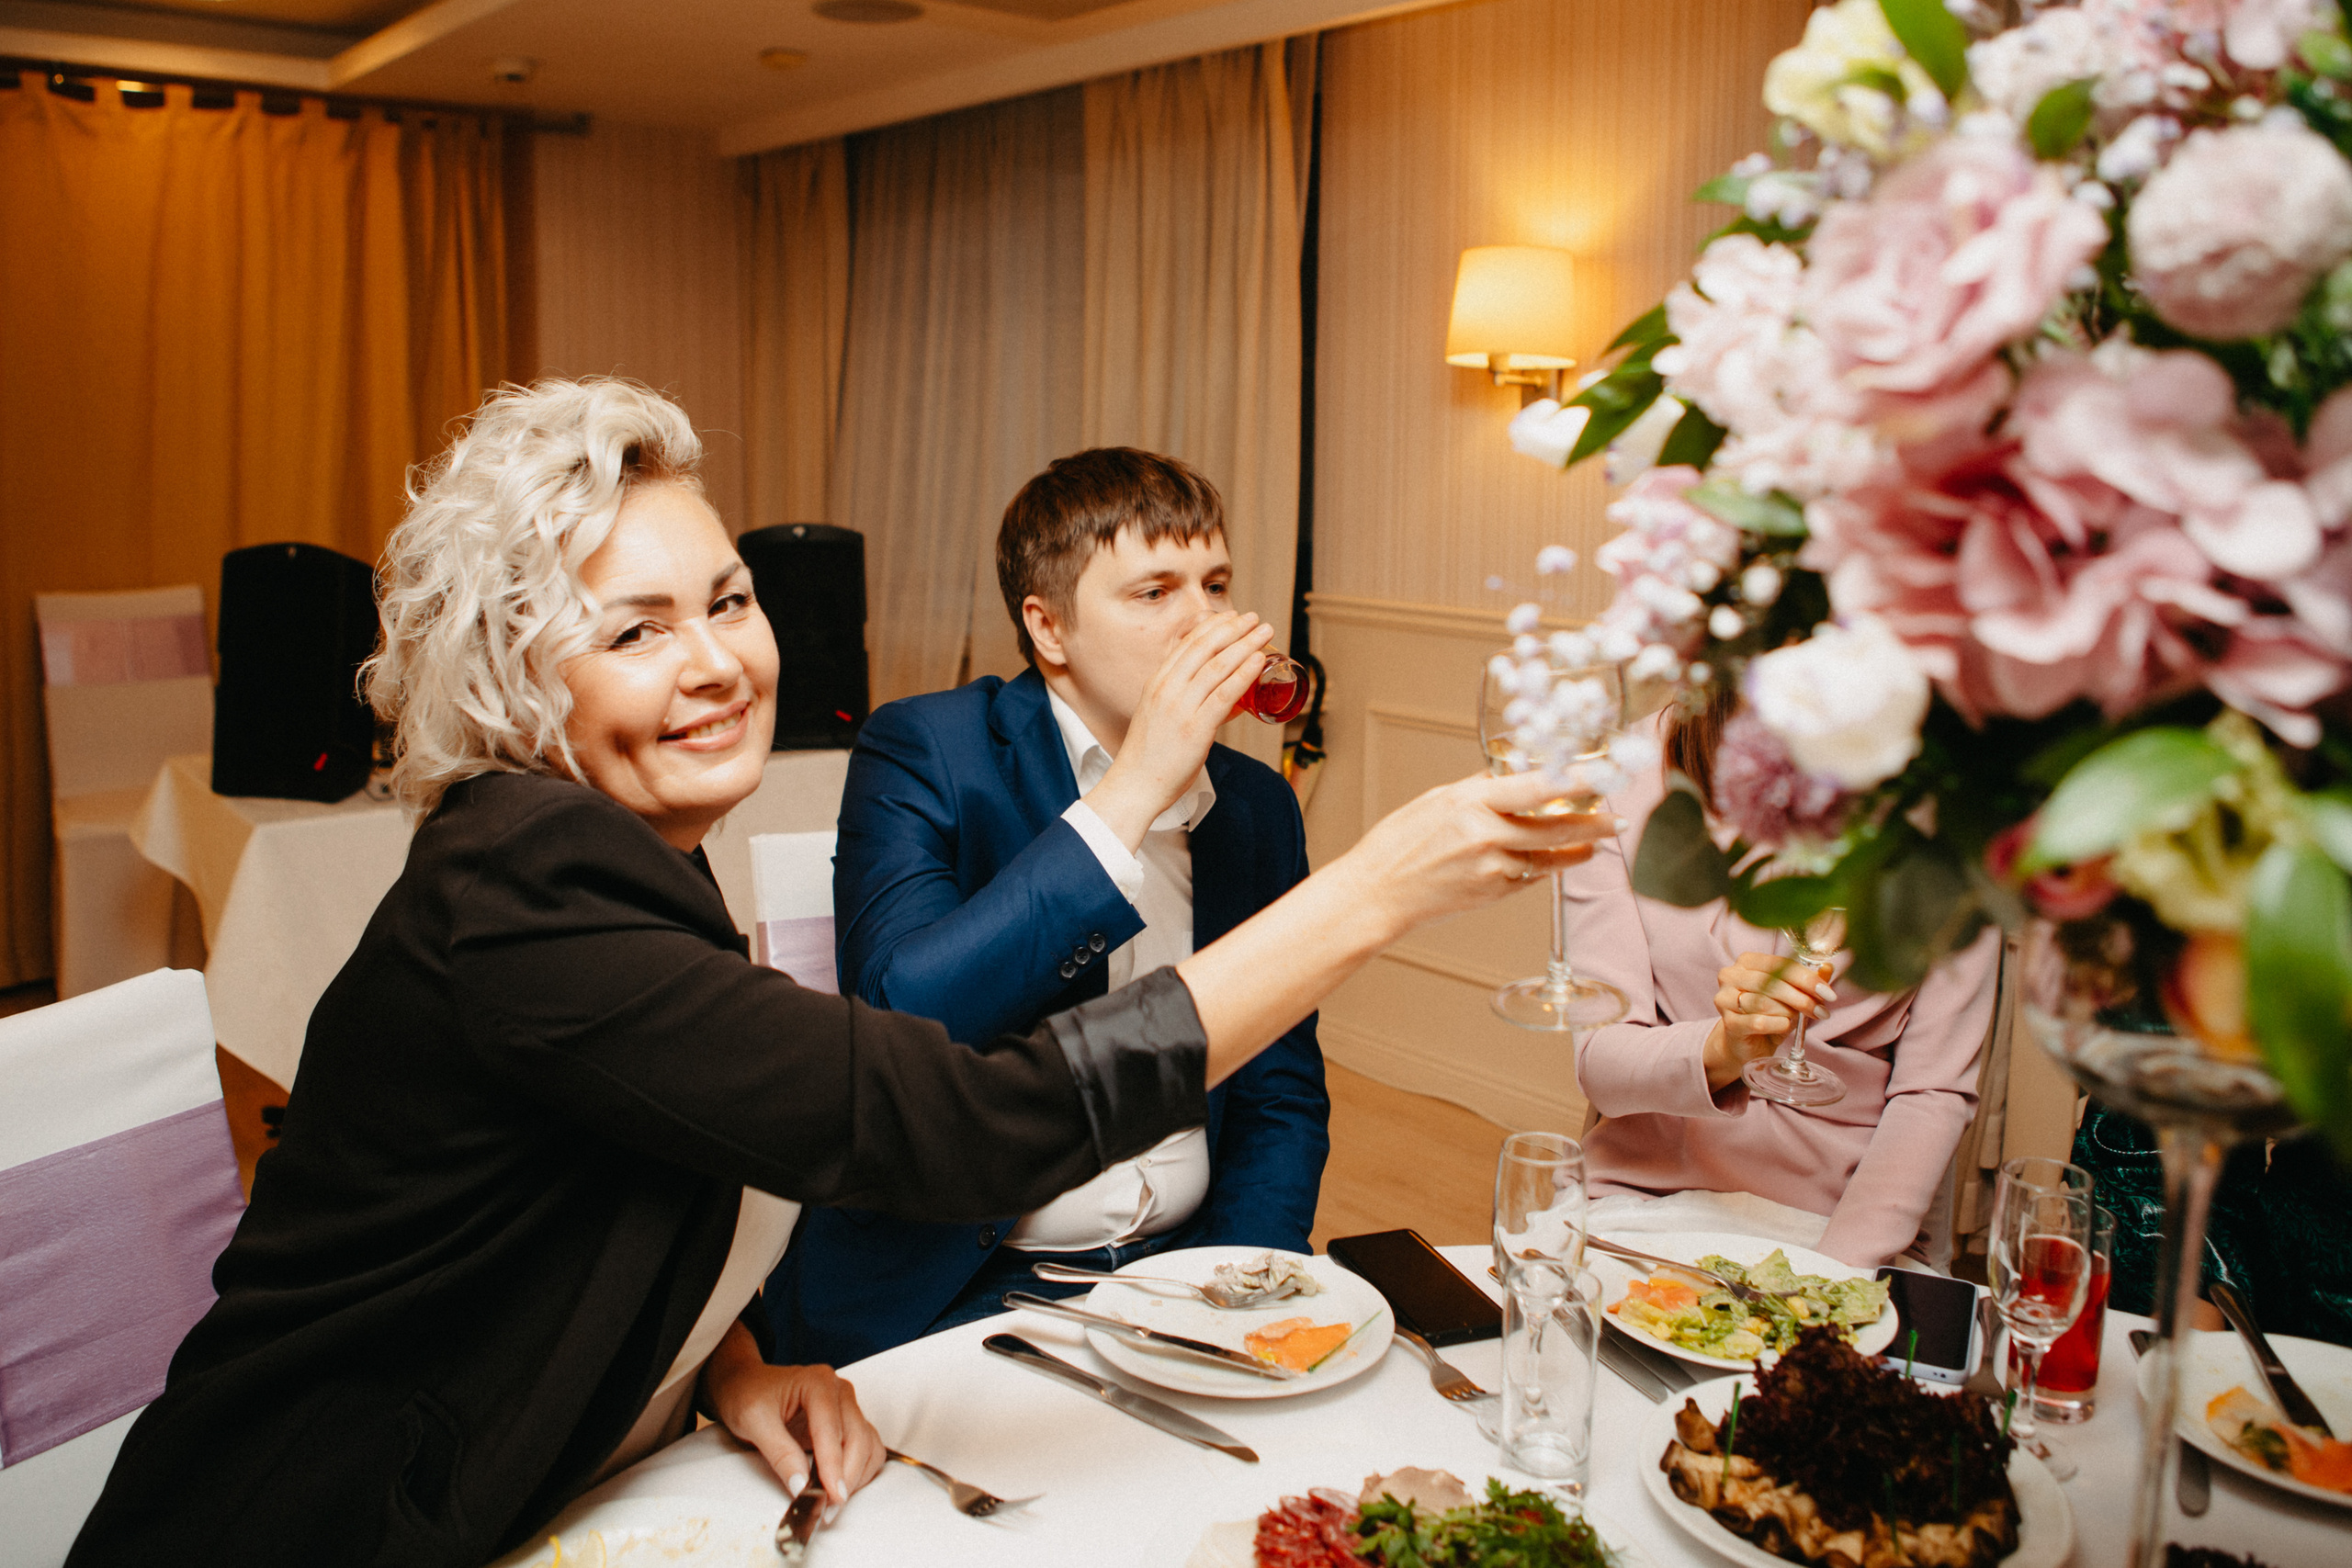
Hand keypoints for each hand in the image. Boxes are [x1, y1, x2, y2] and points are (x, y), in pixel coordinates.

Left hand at [700, 1324, 883, 1504]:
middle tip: (830, 1506)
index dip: (832, 1463)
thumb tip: (801, 1486)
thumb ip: (780, 1453)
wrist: (744, 1385)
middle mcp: (839, 1392)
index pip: (832, 1427)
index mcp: (818, 1383)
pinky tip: (839, 1485)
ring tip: (832, 1501)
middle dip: (847, 1475)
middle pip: (858, 1436)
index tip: (831, 1494)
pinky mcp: (847, 1424)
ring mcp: (846, 1407)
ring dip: (857, 1476)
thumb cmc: (747, 1394)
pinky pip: (867, 1448)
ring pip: (869, 1444)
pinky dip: (860, 1471)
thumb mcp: (753, 1421)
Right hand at [1085, 613, 1273, 848]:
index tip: (1232, 617)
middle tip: (1254, 618)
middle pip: (1205, 647)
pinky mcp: (1196, 728)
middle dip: (1233, 627)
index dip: (1213, 626)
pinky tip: (1258, 661)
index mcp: (1156, 682)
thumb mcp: (1156, 713)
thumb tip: (1205, 693)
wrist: (1135, 785)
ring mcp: (1181, 707)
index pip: (1187, 644)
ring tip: (1265, 632)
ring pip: (1218, 665)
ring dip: (1245, 644)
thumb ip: (1176, 698)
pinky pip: (1224, 694)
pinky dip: (1244, 673)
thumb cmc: (1149, 756)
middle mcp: (1167, 688)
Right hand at [1326, 771, 1620, 941]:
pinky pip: (1528, 877)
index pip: (1537, 785)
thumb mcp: (1436, 801)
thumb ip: (1479, 790)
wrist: (1376, 894)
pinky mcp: (1493, 893)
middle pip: (1555, 828)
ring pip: (1548, 858)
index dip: (1577, 779)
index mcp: (1471, 802)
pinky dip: (1538, 868)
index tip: (1605, 773)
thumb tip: (1512, 777)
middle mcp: (1486, 835)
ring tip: (1591, 845)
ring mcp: (1491, 868)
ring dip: (1574, 851)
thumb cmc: (1397, 845)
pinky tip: (1541, 863)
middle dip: (1592, 824)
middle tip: (1615, 820)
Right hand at [1702, 950, 1834, 1091]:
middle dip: (1801, 998)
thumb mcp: (1791, 996)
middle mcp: (1731, 975)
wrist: (1746, 1043)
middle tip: (1821, 1011)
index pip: (1779, 963)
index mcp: (1748, 961)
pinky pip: (1758, 1022)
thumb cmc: (1769, 1014)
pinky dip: (1778, 1025)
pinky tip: (1785, 1027)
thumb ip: (1807, 982)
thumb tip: (1828, 968)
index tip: (1827, 992)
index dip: (1806, 977)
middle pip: (1771, 982)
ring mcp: (1725, 998)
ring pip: (1764, 1002)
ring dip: (1789, 1013)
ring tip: (1800, 1020)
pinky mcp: (1728, 1022)